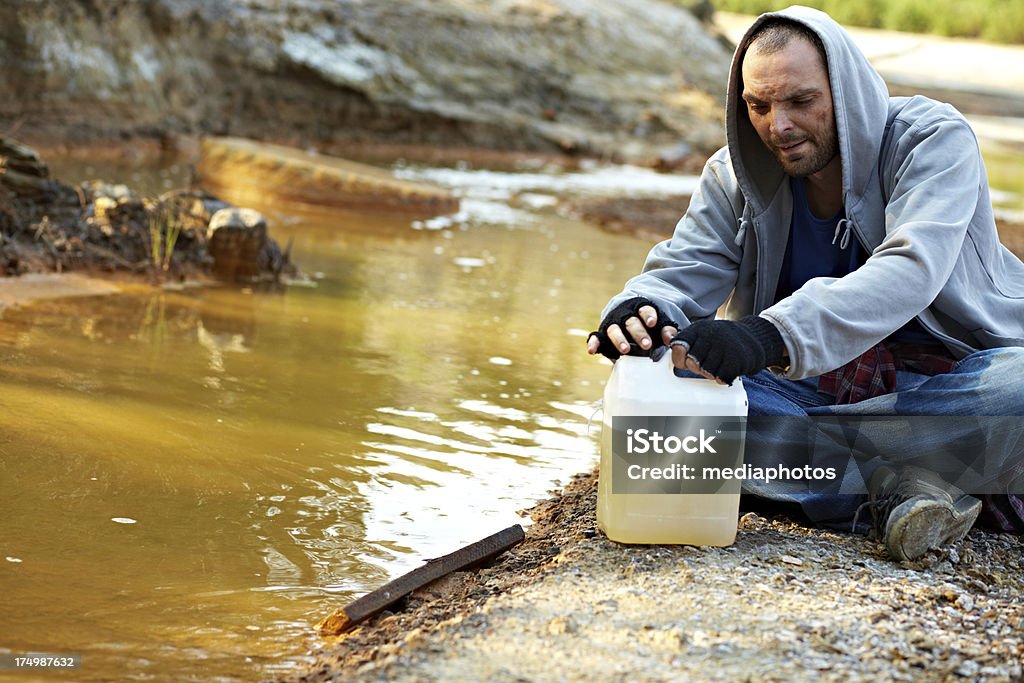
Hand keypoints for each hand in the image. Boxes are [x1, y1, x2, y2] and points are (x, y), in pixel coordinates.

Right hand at [586, 297, 677, 359]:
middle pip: (631, 322)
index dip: (648, 316)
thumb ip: (666, 330)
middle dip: (639, 333)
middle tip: (647, 345)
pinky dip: (593, 343)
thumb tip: (671, 339)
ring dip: (619, 339)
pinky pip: (596, 337)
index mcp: (640, 309)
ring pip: (614, 330)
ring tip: (626, 350)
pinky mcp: (602, 334)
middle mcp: (624, 315)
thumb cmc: (647, 324)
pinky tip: (592, 351)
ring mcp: (612, 324)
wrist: (628, 317)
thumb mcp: (658, 324)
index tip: (653, 323)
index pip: (645, 310)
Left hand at [669, 316, 785, 384]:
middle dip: (696, 367)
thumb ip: (683, 340)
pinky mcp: (737, 359)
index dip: (680, 357)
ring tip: (717, 364)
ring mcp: (725, 347)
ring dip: (710, 373)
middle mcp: (711, 335)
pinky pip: (721, 377)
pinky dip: (722, 377)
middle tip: (705, 362)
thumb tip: (666, 337)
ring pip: (706, 371)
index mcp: (699, 329)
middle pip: (692, 362)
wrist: (753, 338)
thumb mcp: (701, 334)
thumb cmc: (721, 340)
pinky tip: (726, 369)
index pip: (679, 345)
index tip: (686, 358)